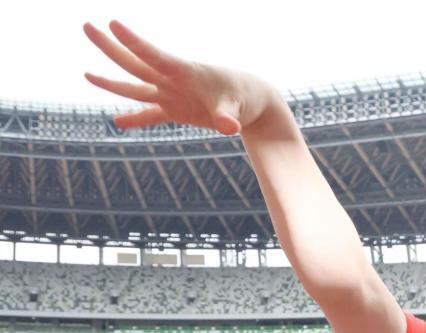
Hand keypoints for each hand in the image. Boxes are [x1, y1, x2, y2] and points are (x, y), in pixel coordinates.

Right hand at [83, 20, 272, 134]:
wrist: (251, 101)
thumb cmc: (244, 97)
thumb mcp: (237, 107)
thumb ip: (228, 117)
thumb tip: (229, 128)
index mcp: (185, 72)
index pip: (155, 56)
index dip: (134, 42)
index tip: (113, 24)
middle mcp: (173, 81)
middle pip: (135, 64)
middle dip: (111, 48)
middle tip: (87, 26)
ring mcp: (172, 95)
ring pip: (136, 86)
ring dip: (112, 83)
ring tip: (86, 74)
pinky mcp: (176, 110)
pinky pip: (150, 115)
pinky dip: (135, 119)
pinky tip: (118, 122)